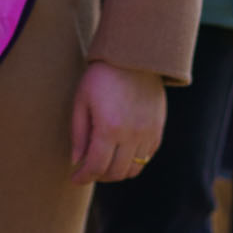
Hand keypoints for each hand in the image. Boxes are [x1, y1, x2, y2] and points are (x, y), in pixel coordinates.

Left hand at [69, 61, 164, 182]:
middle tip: (88, 170)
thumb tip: (76, 161)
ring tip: (104, 162)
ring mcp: (148, 133)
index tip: (74, 178)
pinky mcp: (158, 128)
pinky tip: (121, 152)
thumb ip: (78, 134)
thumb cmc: (102, 75)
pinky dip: (133, 161)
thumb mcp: (81, 100)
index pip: (96, 166)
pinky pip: (147, 157)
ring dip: (117, 171)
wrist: (134, 55)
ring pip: (134, 169)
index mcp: (109, 127)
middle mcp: (132, 134)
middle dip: (98, 176)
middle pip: (116, 173)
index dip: (83, 177)